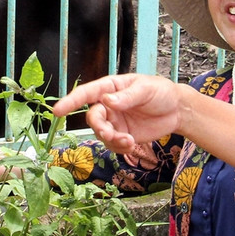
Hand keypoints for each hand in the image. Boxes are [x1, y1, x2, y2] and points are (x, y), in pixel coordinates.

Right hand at [51, 74, 186, 152]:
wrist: (177, 110)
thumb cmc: (160, 92)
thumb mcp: (146, 89)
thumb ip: (126, 96)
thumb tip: (107, 101)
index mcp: (110, 88)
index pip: (87, 93)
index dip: (71, 102)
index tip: (57, 111)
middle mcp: (108, 105)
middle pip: (93, 118)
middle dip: (99, 127)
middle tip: (110, 134)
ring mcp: (115, 121)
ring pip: (101, 134)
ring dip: (111, 140)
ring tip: (128, 141)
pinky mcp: (122, 135)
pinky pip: (112, 145)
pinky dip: (118, 147)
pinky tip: (131, 144)